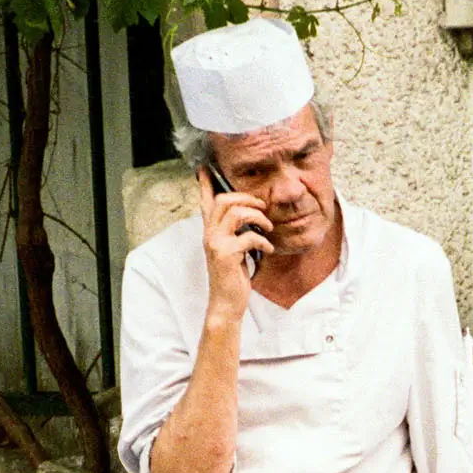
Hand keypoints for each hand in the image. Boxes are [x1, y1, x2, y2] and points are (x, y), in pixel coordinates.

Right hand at [197, 167, 271, 318]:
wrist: (226, 304)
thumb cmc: (232, 278)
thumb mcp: (232, 251)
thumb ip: (235, 234)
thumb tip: (250, 217)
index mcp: (210, 232)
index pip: (205, 203)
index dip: (205, 184)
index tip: (204, 167)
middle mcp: (209, 235)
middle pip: (223, 200)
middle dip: (246, 198)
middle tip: (263, 206)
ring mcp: (216, 244)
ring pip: (236, 213)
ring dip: (257, 217)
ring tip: (268, 228)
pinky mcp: (227, 255)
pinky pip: (248, 237)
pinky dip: (263, 241)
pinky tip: (268, 249)